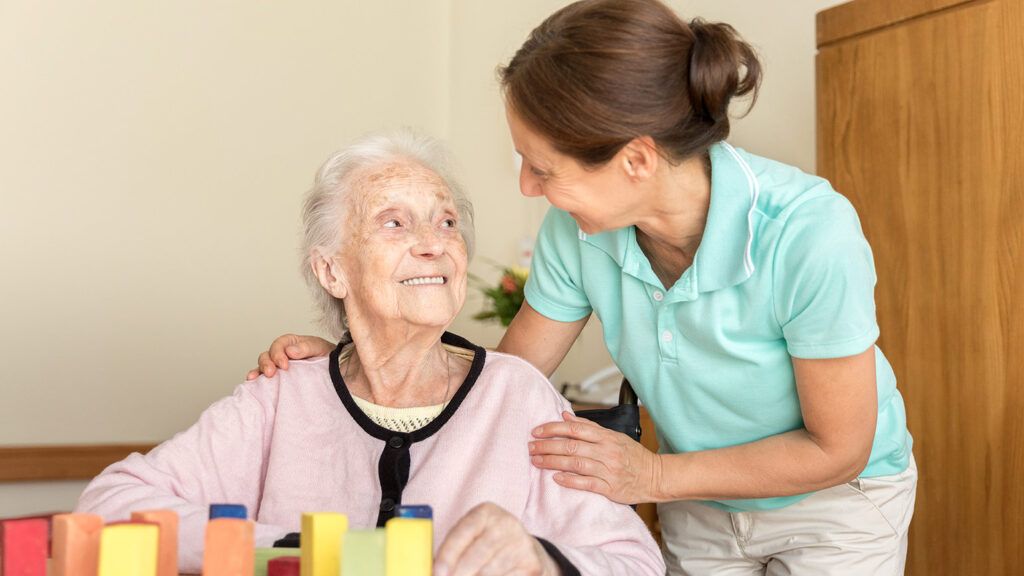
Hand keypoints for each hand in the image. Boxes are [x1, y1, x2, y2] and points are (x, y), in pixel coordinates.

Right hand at [244, 334, 333, 379]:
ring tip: (256, 378)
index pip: (280, 344)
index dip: (278, 353)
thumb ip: (307, 347)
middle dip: (267, 363)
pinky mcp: (280, 381)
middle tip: (271, 373)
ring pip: (263, 366)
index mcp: (292, 343)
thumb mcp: (321, 348)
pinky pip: (264, 379)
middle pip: (268, 355)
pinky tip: (253, 383)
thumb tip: (290, 351)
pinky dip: (256, 381)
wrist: (337, 374)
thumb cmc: (329, 358)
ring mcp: (280, 369)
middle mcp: (283, 355)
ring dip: (259, 371)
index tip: (284, 365)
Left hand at [435, 502, 558, 575]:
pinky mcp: (531, 564)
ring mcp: (521, 543)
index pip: (463, 531)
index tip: (438, 573)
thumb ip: (453, 549)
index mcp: (485, 512)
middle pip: (478, 553)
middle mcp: (506, 523)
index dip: (448, 554)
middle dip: (460, 573)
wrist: (524, 549)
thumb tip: (434, 569)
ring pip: (491, 571)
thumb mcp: (471, 537)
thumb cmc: (485, 544)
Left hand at [529, 411, 663, 504]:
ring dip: (553, 462)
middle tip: (530, 447)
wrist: (655, 476)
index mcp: (606, 437)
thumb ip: (588, 427)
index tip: (536, 431)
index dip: (553, 429)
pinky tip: (556, 478)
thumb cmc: (632, 455)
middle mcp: (606, 452)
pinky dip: (570, 480)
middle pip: (571, 446)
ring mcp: (608, 470)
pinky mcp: (610, 488)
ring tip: (536, 461)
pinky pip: (587, 483)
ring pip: (576, 463)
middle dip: (547, 446)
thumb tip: (565, 416)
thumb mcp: (613, 436)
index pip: (574, 429)